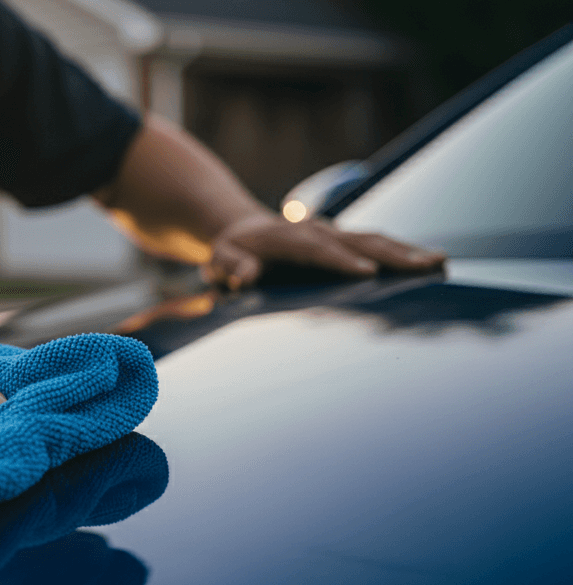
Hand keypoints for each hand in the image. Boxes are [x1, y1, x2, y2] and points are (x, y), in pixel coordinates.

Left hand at [205, 212, 445, 289]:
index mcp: (288, 237)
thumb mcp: (220, 260)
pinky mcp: (345, 242)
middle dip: (393, 253)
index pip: (317, 249)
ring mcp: (335, 234)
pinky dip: (404, 254)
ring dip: (408, 251)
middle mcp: (318, 231)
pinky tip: (432, 265)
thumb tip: (246, 276)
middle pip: (358, 240)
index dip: (341, 260)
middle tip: (427, 265)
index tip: (367, 273)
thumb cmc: (230, 252)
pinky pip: (378, 246)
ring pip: (375, 240)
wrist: (242, 230)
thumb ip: (231, 267)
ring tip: (441, 263)